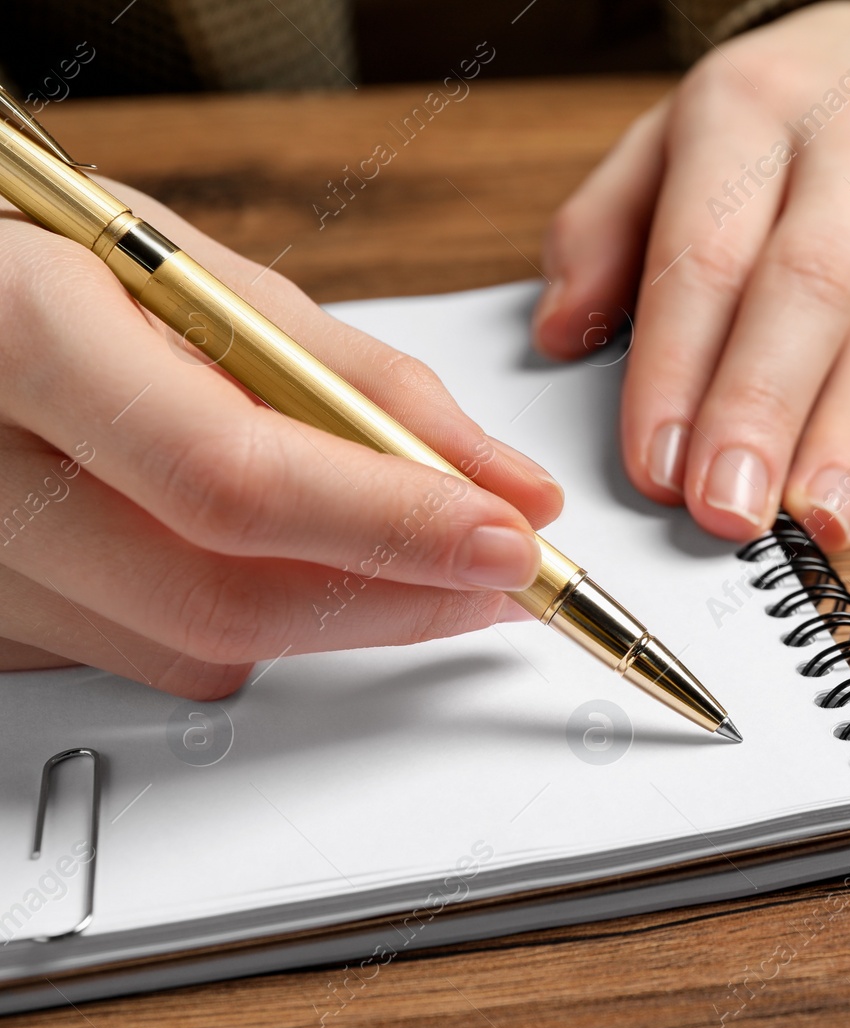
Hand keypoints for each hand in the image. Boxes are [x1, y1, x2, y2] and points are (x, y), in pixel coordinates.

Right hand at [0, 181, 562, 698]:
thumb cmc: (29, 260)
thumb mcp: (189, 274)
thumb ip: (354, 380)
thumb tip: (499, 480)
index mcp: (16, 332)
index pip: (233, 476)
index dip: (393, 522)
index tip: (509, 535)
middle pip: (222, 598)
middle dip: (399, 596)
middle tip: (499, 571)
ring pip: (194, 649)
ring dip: (334, 612)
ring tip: (397, 546)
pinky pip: (145, 654)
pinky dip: (242, 612)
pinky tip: (264, 551)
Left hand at [533, 0, 849, 548]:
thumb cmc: (793, 108)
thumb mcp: (677, 130)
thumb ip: (606, 226)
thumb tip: (558, 332)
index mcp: (753, 105)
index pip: (708, 250)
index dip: (677, 367)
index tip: (654, 463)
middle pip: (808, 289)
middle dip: (761, 411)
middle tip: (723, 511)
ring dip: (844, 441)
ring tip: (806, 523)